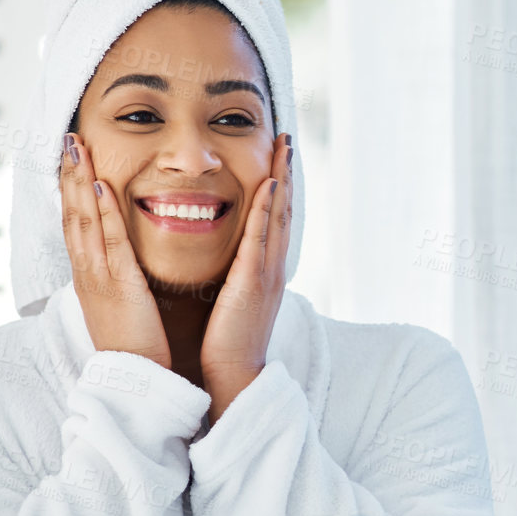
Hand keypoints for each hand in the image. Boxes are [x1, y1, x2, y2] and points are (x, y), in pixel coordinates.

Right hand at [60, 132, 171, 368]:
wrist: (133, 381)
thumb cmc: (135, 346)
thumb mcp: (121, 304)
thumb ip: (119, 278)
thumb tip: (120, 260)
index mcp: (89, 275)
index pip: (76, 224)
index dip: (71, 189)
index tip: (71, 158)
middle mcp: (87, 273)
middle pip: (72, 214)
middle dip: (67, 175)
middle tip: (66, 139)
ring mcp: (98, 279)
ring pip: (84, 221)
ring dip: (78, 182)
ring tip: (76, 148)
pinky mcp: (118, 287)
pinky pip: (110, 243)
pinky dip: (104, 212)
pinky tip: (100, 186)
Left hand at [201, 132, 293, 419]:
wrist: (236, 377)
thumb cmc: (229, 344)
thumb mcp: (234, 300)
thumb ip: (236, 275)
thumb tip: (231, 260)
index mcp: (265, 271)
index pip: (276, 220)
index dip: (279, 186)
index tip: (279, 157)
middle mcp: (272, 267)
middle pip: (284, 210)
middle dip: (286, 172)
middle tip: (287, 138)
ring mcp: (266, 274)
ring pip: (279, 217)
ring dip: (282, 179)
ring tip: (283, 148)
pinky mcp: (252, 284)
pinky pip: (260, 240)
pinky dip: (267, 211)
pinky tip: (269, 186)